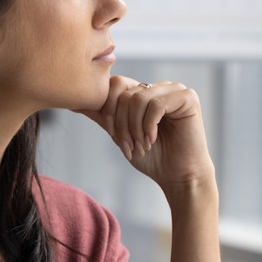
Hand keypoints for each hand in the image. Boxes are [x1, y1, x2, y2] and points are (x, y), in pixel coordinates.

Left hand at [77, 76, 215, 194]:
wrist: (177, 176)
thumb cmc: (152, 157)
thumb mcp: (120, 134)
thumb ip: (102, 115)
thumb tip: (74, 103)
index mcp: (144, 91)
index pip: (115, 85)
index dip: (109, 111)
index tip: (115, 137)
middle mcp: (159, 87)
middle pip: (125, 93)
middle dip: (122, 124)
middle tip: (129, 146)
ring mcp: (175, 90)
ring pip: (138, 98)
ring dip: (135, 128)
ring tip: (142, 145)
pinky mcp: (187, 98)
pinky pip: (156, 104)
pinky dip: (149, 126)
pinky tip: (153, 140)